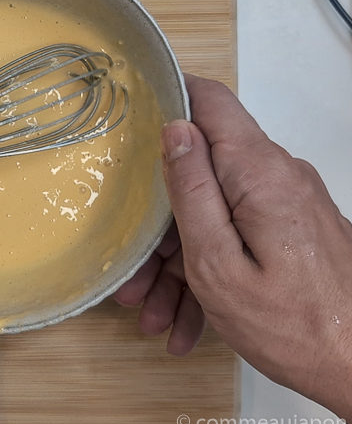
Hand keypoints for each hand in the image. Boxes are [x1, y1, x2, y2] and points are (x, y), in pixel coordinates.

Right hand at [123, 75, 351, 418]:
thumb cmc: (292, 327)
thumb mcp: (218, 263)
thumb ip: (193, 190)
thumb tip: (175, 128)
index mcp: (258, 174)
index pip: (211, 102)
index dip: (170, 97)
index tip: (131, 117)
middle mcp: (277, 177)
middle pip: (203, 172)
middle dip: (161, 220)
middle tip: (133, 276)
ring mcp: (286, 204)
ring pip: (214, 212)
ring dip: (179, 260)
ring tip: (156, 315)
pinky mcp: (292, 228)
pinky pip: (237, 234)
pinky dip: (209, 270)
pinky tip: (188, 322)